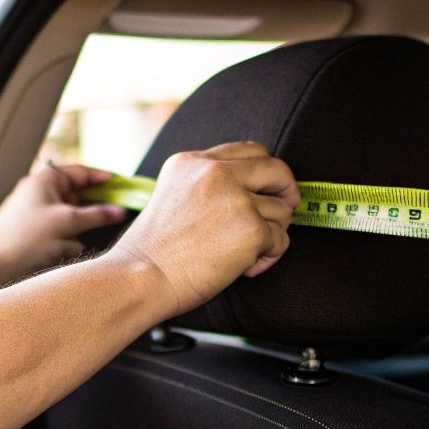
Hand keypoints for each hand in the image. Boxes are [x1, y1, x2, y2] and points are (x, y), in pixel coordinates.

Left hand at [0, 161, 130, 283]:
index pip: (82, 172)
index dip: (105, 179)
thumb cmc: (22, 239)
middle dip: (92, 213)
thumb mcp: (67, 223)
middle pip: (79, 197)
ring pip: (72, 219)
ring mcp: (37, 214)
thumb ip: (97, 215)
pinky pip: (61, 235)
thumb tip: (119, 211)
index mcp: (45, 179)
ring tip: (76, 243)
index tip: (124, 187)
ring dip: (79, 232)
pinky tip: (65, 253)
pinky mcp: (35, 234)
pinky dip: (67, 243)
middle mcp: (40, 193)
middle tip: (113, 219)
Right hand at [113, 142, 297, 314]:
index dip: (265, 172)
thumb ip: (209, 185)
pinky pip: (281, 239)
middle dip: (286, 192)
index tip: (267, 191)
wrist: (141, 278)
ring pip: (282, 209)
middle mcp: (216, 172)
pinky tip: (244, 268)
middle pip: (276, 169)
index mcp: (193, 161)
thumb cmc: (155, 251)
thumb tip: (254, 192)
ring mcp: (236, 199)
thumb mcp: (174, 195)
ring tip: (245, 253)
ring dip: (272, 233)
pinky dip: (268, 257)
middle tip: (282, 213)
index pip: (251, 150)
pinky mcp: (251, 229)